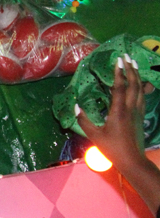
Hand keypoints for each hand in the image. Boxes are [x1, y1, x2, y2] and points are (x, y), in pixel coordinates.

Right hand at [77, 54, 148, 169]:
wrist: (132, 160)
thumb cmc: (112, 148)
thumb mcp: (94, 135)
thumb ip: (84, 120)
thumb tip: (75, 106)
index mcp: (118, 111)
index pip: (120, 88)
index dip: (119, 73)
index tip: (118, 60)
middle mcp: (130, 109)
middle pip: (133, 85)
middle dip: (131, 70)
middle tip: (127, 57)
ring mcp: (137, 112)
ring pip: (140, 90)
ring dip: (137, 76)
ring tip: (134, 65)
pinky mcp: (140, 116)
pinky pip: (142, 97)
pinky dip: (141, 87)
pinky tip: (139, 83)